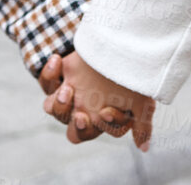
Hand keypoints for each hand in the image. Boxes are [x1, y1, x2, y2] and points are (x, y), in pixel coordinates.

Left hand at [38, 50, 154, 148]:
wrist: (124, 42)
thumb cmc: (133, 73)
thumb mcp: (142, 98)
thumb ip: (142, 125)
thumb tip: (144, 148)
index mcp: (99, 120)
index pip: (89, 133)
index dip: (93, 128)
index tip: (106, 112)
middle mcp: (82, 109)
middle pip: (69, 130)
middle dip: (73, 124)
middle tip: (81, 115)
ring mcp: (69, 93)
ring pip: (52, 108)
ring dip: (59, 103)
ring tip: (69, 88)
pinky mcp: (60, 75)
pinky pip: (47, 81)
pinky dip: (50, 73)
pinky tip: (58, 61)